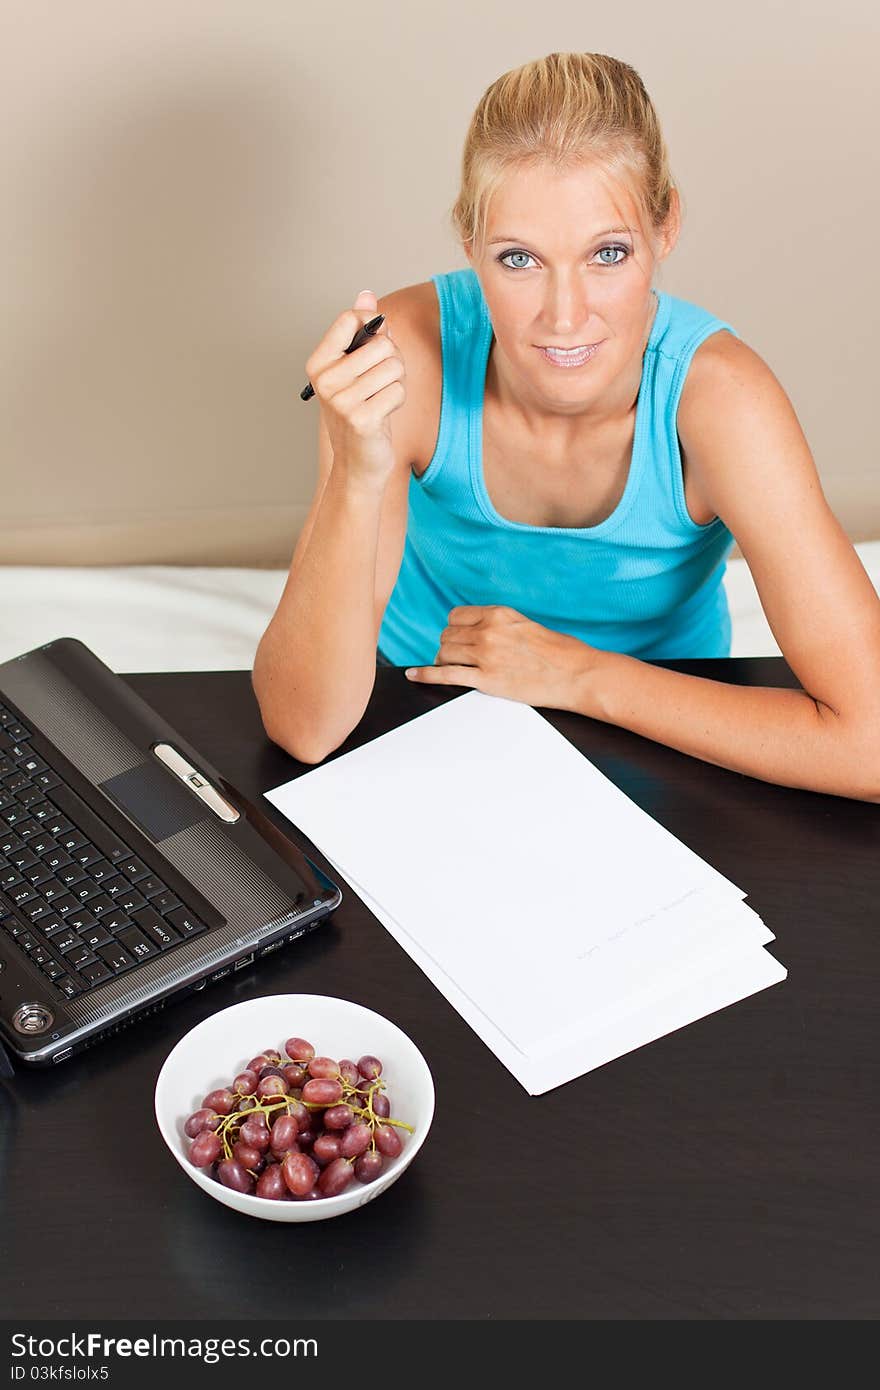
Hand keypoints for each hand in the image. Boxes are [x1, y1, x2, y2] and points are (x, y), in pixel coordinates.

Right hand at [305, 289, 406, 486]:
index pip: (349, 318)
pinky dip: (398, 401)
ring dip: (397, 382)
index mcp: (319, 363)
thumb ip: (361, 332)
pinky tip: (383, 414)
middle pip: (382, 344)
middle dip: (393, 360)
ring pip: (394, 367)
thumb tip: (366, 295)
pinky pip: (398, 391)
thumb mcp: (356, 370)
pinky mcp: (361, 419)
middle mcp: (326, 380)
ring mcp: (341, 401)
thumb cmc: (359, 412)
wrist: (357, 464)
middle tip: (381, 381)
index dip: (372, 325)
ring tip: (381, 398)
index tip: (373, 343)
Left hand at [405, 605, 595, 710]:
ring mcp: (485, 656)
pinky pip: (445, 674)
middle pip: (447, 635)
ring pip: (444, 653)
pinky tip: (414, 675)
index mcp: (499, 614)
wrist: (577, 674)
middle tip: (453, 656)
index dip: (453, 628)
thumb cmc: (562, 653)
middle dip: (447, 646)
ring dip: (442, 661)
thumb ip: (503, 627)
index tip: (455, 637)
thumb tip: (487, 634)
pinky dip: (426, 674)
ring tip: (444, 667)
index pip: (457, 616)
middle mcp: (488, 631)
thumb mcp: (528, 626)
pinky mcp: (486, 680)